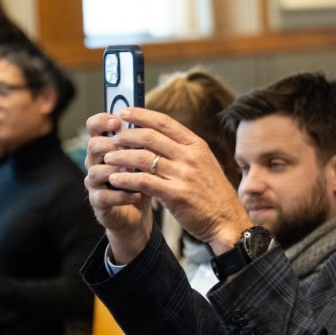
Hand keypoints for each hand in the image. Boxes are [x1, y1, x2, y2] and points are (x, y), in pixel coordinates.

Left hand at [88, 108, 249, 257]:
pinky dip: (125, 179)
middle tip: (112, 140)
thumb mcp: (204, 165)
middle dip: (126, 135)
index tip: (124, 112)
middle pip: (150, 137)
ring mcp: (183, 176)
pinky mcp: (176, 195)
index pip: (164, 123)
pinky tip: (115, 179)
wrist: (227, 221)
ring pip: (143, 158)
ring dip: (121, 157)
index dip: (141, 115)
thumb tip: (156, 139)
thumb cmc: (212, 195)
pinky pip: (143, 182)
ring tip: (108, 158)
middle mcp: (190, 157)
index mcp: (197, 146)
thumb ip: (183, 152)